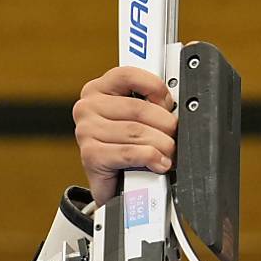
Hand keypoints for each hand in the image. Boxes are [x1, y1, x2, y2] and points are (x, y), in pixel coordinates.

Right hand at [73, 67, 177, 205]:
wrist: (116, 184)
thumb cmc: (128, 146)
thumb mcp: (138, 118)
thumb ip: (150, 103)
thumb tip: (174, 105)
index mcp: (99, 89)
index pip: (129, 75)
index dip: (156, 89)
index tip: (168, 104)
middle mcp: (88, 107)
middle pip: (139, 108)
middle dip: (166, 124)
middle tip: (175, 136)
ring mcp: (86, 131)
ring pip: (137, 132)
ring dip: (163, 145)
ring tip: (170, 153)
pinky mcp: (90, 155)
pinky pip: (131, 153)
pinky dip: (151, 158)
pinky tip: (159, 163)